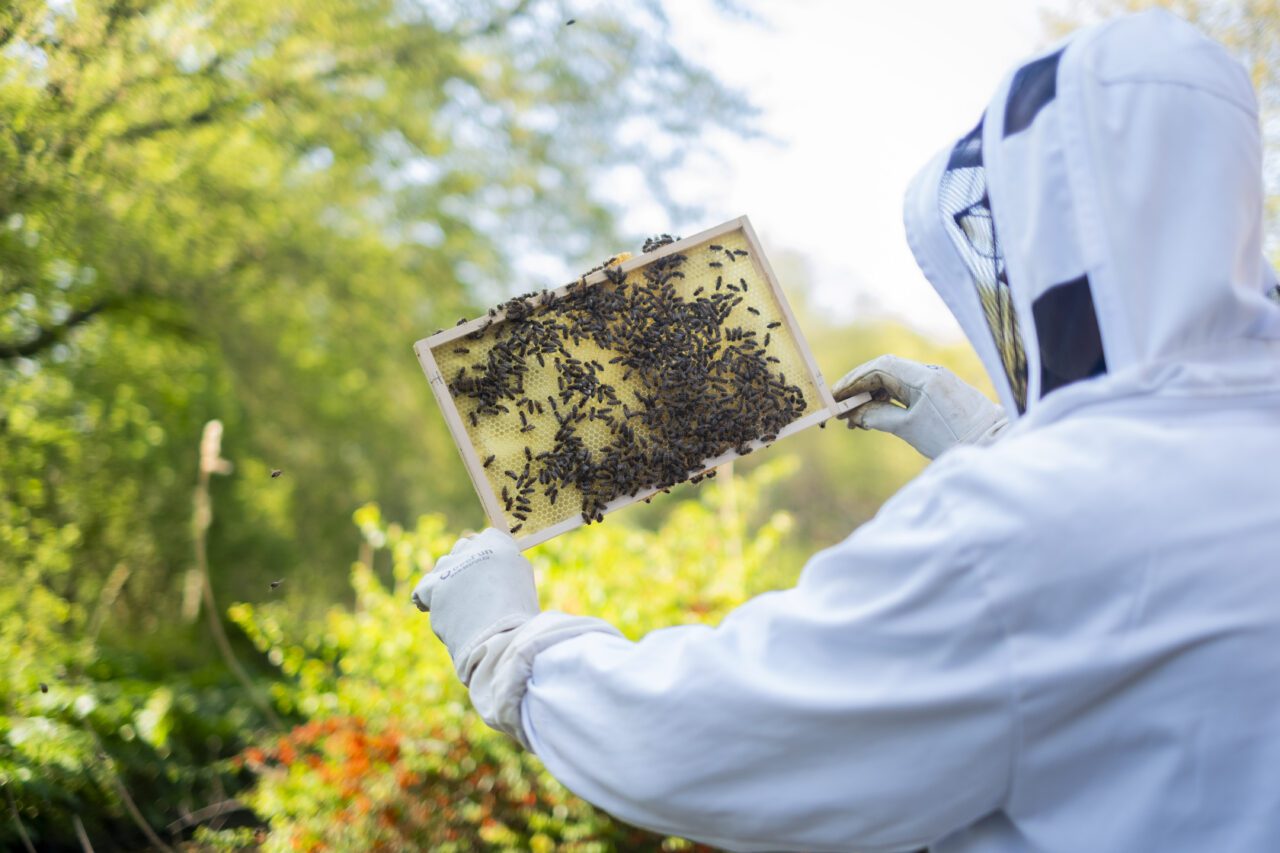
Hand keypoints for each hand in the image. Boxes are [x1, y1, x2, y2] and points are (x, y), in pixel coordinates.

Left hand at [412, 529, 539, 681]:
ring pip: (442, 568)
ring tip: (455, 605)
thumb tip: (493, 569)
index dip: (484, 557)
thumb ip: (505, 566)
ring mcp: (450, 565)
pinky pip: (423, 589)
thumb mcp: (522, 580)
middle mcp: (471, 547)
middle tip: (471, 590)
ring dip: (446, 582)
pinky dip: (426, 599)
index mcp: (497, 541)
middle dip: (464, 566)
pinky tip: (427, 607)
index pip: (485, 540)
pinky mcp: (432, 586)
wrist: (499, 634)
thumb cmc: (518, 613)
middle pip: (461, 550)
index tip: (485, 572)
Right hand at [832, 355, 1005, 458]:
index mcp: (923, 377)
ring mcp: (936, 382)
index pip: (880, 367)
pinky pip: (907, 391)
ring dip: (873, 398)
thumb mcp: (909, 429)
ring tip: (856, 420)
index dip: (854, 380)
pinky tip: (877, 417)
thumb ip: (877, 417)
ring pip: (895, 383)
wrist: (994, 444)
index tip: (836, 395)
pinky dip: (888, 402)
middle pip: (885, 372)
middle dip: (860, 390)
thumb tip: (854, 413)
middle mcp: (930, 373)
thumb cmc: (953, 437)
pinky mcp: (941, 394)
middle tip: (841, 410)